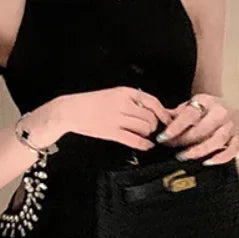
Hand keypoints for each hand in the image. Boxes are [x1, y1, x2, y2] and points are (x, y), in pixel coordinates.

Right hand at [59, 86, 174, 152]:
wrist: (70, 110)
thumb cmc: (91, 103)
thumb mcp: (113, 94)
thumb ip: (131, 100)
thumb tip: (152, 110)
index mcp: (125, 92)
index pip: (152, 101)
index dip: (163, 112)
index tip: (168, 119)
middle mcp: (123, 104)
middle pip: (151, 117)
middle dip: (154, 125)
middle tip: (152, 129)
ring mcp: (117, 119)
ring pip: (145, 128)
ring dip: (148, 134)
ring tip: (144, 135)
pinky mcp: (111, 132)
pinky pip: (134, 140)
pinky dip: (144, 144)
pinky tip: (146, 145)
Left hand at [155, 93, 238, 164]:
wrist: (227, 107)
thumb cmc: (206, 109)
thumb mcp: (190, 105)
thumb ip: (175, 115)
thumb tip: (157, 122)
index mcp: (208, 101)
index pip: (189, 115)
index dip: (174, 127)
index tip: (163, 137)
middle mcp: (222, 112)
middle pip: (203, 129)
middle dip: (184, 141)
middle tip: (172, 148)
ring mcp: (233, 125)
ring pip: (218, 140)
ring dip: (200, 151)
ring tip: (185, 156)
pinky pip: (233, 150)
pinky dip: (221, 158)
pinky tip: (208, 162)